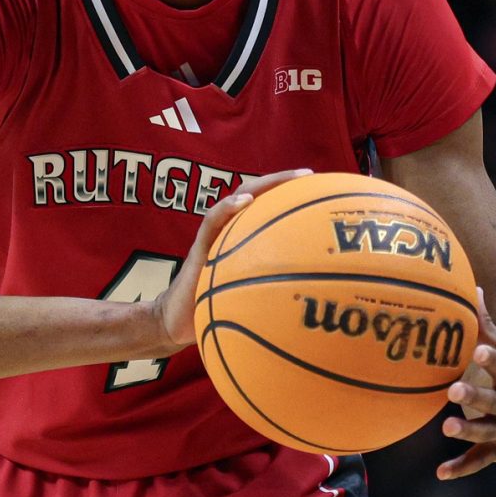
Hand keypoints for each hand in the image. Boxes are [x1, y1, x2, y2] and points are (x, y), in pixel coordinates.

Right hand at [149, 168, 311, 349]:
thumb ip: (273, 289)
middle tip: (307, 175)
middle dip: (280, 180)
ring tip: (283, 180)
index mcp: (241, 239)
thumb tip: (314, 300)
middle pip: (254, 193)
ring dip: (260, 186)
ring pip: (235, 199)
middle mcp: (228, 231)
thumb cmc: (215, 310)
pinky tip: (244, 202)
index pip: (266, 206)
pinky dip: (227, 208)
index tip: (318, 186)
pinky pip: (211, 222)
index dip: (289, 194)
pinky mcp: (199, 249)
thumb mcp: (250, 298)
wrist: (176, 321)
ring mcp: (213, 237)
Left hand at [437, 288, 495, 479]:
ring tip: (446, 426)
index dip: (494, 361)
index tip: (479, 351)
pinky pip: (480, 461)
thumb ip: (490, 329)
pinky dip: (462, 468)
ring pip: (487, 432)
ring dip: (468, 431)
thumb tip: (471, 289)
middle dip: (477, 397)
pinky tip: (441, 472)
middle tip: (453, 391)